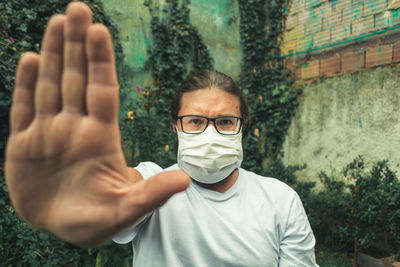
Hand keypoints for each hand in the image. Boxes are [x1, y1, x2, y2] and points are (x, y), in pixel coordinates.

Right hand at [5, 2, 188, 246]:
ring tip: (59, 22)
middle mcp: (75, 127)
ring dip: (54, 54)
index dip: (100, 61)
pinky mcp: (24, 144)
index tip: (100, 31)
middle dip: (77, 44)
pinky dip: (25, 85)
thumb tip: (185, 180)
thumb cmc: (98, 220)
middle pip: (76, 78)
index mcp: (101, 138)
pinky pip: (23, 108)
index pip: (102, 90)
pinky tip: (31, 59)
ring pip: (51, 84)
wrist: (64, 227)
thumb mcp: (127, 210)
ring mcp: (49, 132)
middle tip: (77, 8)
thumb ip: (152, 193)